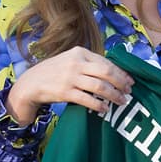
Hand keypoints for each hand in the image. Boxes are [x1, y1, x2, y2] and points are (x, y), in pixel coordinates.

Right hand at [6, 46, 132, 124]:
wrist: (30, 83)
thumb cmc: (54, 72)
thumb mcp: (70, 60)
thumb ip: (88, 63)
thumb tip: (113, 72)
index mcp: (79, 52)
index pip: (106, 62)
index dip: (121, 72)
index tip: (130, 81)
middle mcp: (76, 63)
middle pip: (106, 72)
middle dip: (121, 83)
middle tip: (129, 92)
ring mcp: (70, 78)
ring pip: (100, 86)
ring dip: (114, 95)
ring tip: (121, 102)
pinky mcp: (65, 92)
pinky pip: (87, 99)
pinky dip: (99, 105)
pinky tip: (105, 109)